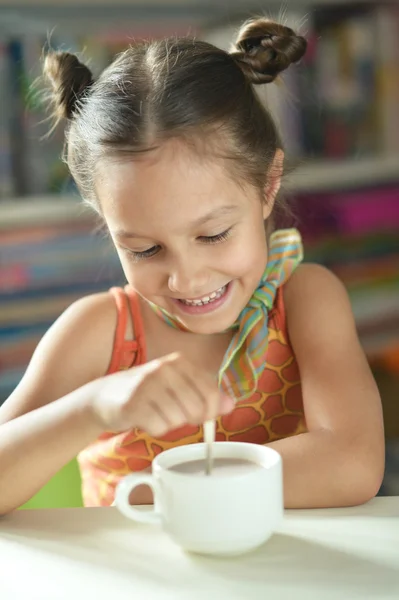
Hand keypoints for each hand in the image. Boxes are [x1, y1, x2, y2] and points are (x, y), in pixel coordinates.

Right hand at [91, 352, 233, 436]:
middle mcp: (164, 369)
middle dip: (187, 419)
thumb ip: (205, 394)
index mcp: (180, 362)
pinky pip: (159, 427)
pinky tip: (143, 418)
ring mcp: (147, 384)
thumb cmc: (146, 392)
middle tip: (170, 414)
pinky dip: (154, 429)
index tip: (199, 415)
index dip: (209, 411)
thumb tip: (231, 404)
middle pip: (196, 409)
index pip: (211, 393)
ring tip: (154, 412)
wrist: (103, 396)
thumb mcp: (177, 386)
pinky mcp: (133, 403)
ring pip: (178, 420)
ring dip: (168, 424)